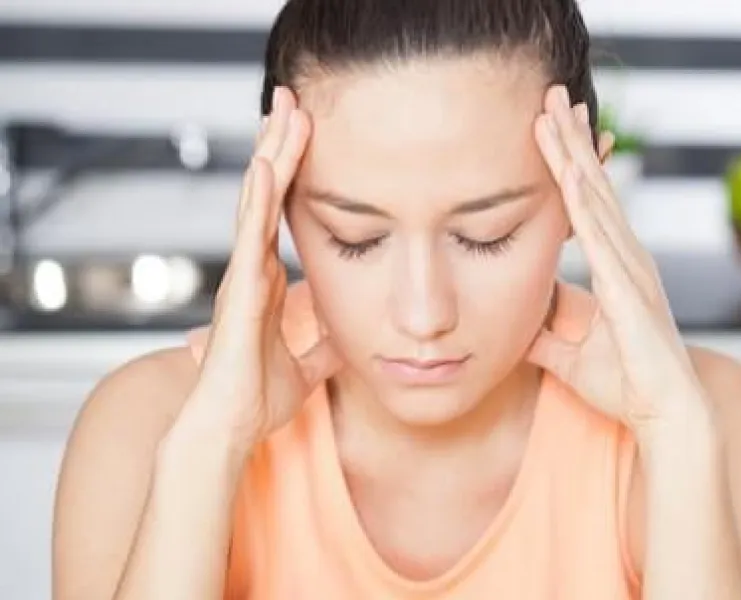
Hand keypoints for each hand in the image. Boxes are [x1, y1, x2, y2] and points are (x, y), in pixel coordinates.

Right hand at [182, 87, 340, 447]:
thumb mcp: (306, 366)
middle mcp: (251, 269)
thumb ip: (324, 346)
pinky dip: (258, 202)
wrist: (230, 428)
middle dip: (280, 146)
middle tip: (293, 99)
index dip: (293, 173)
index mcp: (266, 280)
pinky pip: (249, 238)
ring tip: (283, 111)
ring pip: (257, 203)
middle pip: (268, 194)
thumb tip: (352, 338)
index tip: (306, 133)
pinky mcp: (239, 292)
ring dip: (271, 157)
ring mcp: (242, 276)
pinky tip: (266, 168)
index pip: (283, 212)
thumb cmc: (256, 400)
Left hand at [527, 85, 707, 432]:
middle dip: (572, 139)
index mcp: (617, 267)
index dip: (569, 163)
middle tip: (553, 95)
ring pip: (596, 199)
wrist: (666, 414)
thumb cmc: (627, 386)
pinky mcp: (627, 289)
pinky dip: (583, 202)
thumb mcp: (569, 354)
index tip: (551, 126)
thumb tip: (514, 320)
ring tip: (554, 112)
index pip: (588, 204)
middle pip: (594, 186)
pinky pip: (600, 237)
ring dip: (573, 154)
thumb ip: (544, 332)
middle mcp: (627, 257)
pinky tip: (568, 172)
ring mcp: (630, 268)